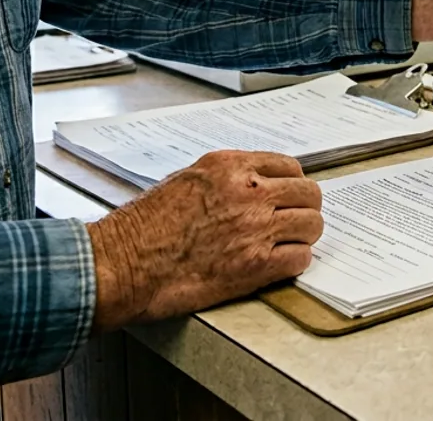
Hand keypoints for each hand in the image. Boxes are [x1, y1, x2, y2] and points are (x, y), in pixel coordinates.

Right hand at [86, 151, 322, 330]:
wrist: (121, 266)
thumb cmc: (141, 228)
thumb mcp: (184, 181)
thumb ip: (224, 180)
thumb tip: (250, 186)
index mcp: (230, 167)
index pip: (289, 166)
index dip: (293, 184)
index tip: (290, 196)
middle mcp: (248, 192)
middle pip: (308, 194)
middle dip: (305, 209)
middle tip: (295, 223)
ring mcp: (255, 228)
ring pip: (311, 225)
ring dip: (303, 237)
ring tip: (288, 245)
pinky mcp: (255, 265)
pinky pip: (300, 259)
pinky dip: (295, 263)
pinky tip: (280, 265)